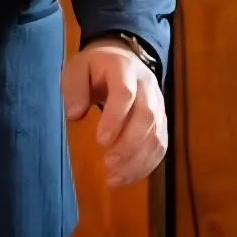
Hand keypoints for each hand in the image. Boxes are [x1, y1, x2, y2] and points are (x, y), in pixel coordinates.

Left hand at [61, 41, 166, 187]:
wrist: (122, 58)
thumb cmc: (95, 67)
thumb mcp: (78, 68)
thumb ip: (74, 88)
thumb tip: (75, 115)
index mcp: (123, 68)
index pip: (125, 93)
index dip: (115, 118)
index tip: (100, 141)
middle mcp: (147, 85)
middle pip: (147, 116)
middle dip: (129, 144)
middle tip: (108, 163)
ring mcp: (158, 103)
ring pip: (157, 134)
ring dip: (138, 160)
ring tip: (114, 179)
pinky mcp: (161, 121)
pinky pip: (161, 145)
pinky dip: (146, 165)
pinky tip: (127, 177)